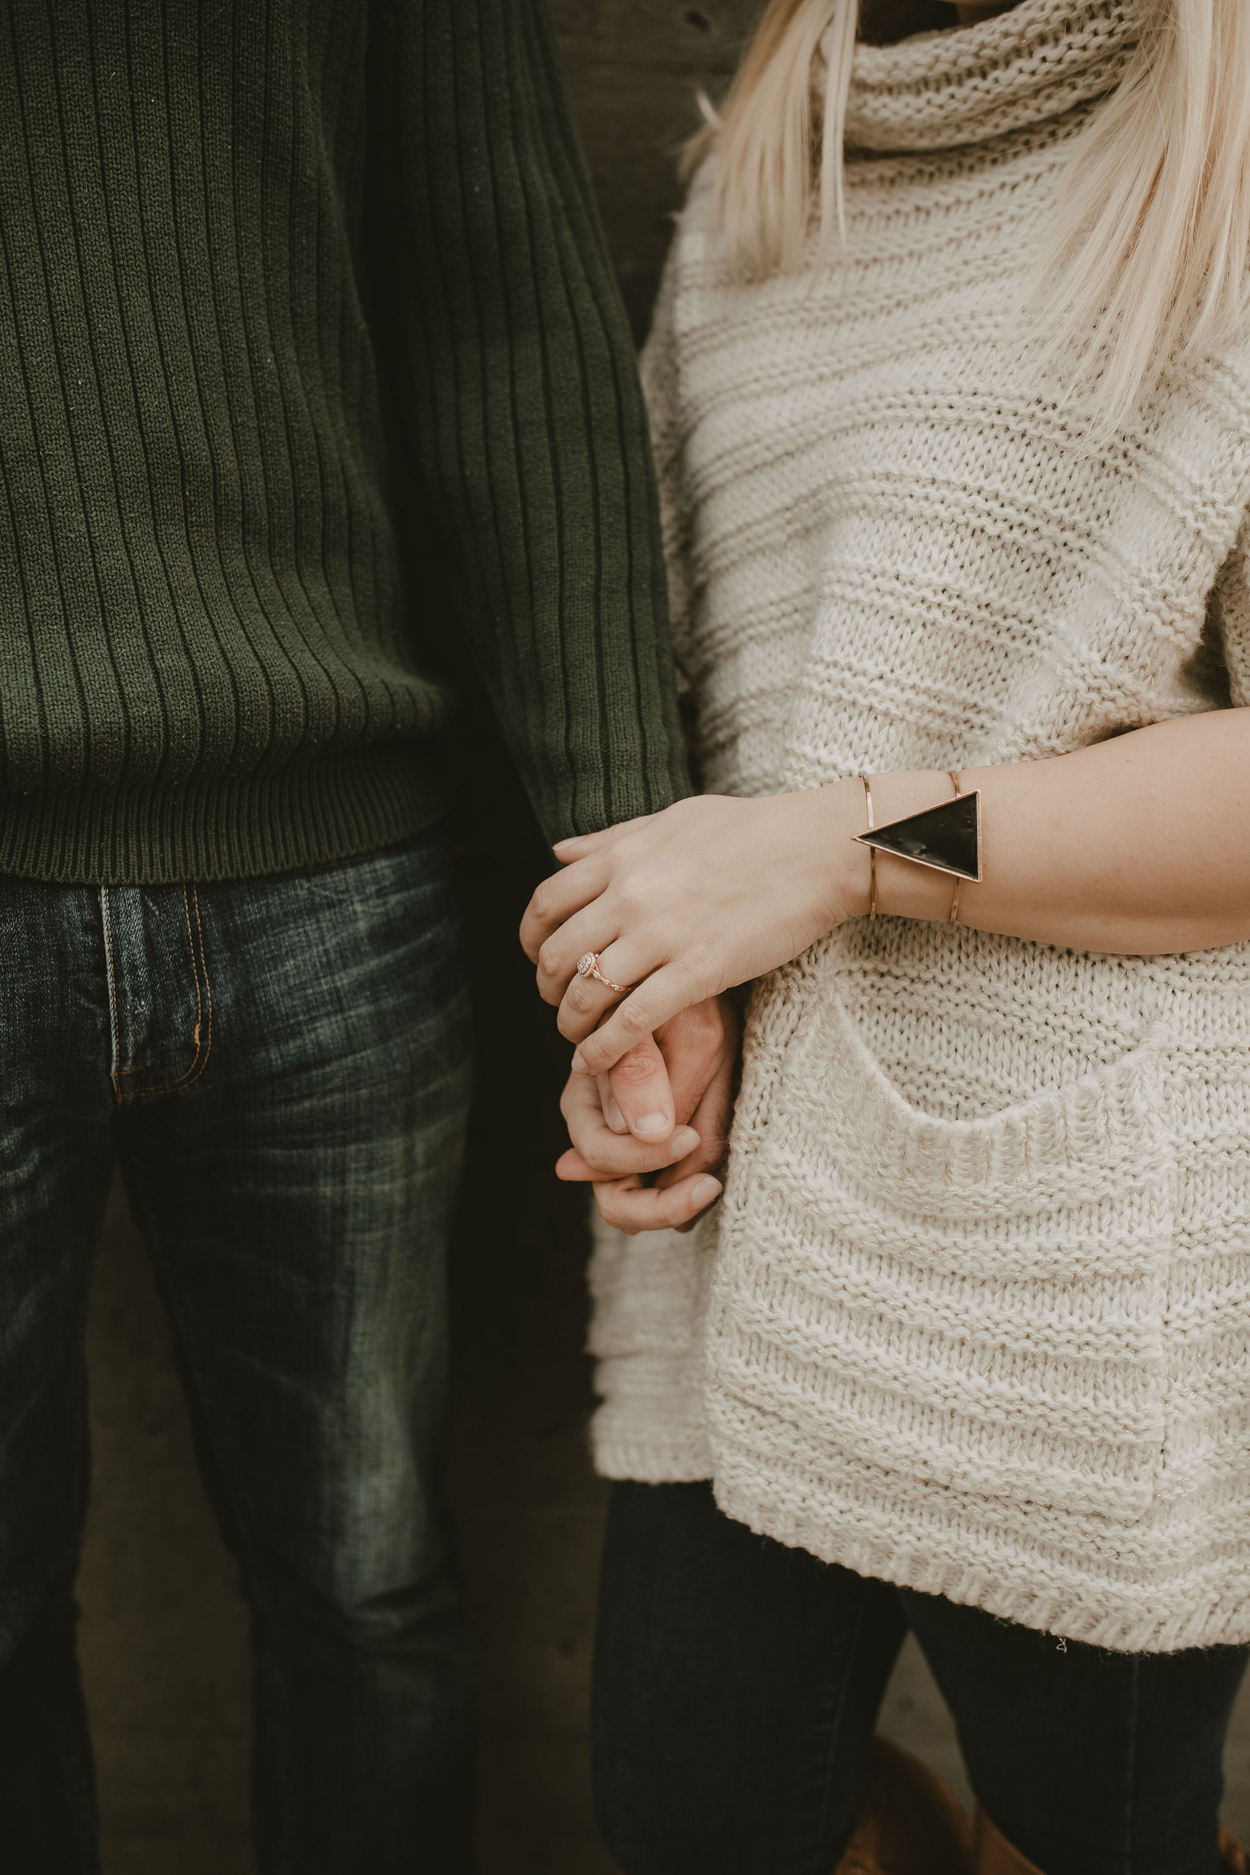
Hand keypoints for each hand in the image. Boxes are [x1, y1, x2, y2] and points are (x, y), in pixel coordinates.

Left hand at [520, 786, 863, 1077]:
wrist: (815, 851)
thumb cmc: (750, 830)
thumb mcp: (670, 819)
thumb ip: (611, 840)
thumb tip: (558, 852)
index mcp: (622, 858)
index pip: (546, 904)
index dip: (532, 939)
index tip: (540, 958)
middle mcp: (631, 896)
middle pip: (558, 954)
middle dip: (548, 987)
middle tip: (559, 1002)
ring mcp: (663, 936)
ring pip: (587, 993)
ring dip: (571, 1023)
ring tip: (577, 1036)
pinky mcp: (698, 972)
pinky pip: (631, 1021)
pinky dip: (603, 1048)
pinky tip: (595, 1060)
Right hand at [556, 994, 740, 1233]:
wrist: (696, 992)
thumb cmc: (681, 1002)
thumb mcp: (667, 1028)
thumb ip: (642, 1076)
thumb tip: (643, 1132)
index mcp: (585, 1105)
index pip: (601, 1160)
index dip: (644, 1158)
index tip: (689, 1138)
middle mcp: (598, 1133)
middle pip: (616, 1203)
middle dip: (663, 1204)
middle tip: (709, 1187)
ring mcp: (626, 1146)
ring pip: (646, 1202)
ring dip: (682, 1199)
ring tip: (713, 1182)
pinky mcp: (659, 1148)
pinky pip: (670, 1188)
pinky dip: (690, 1188)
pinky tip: (710, 1177)